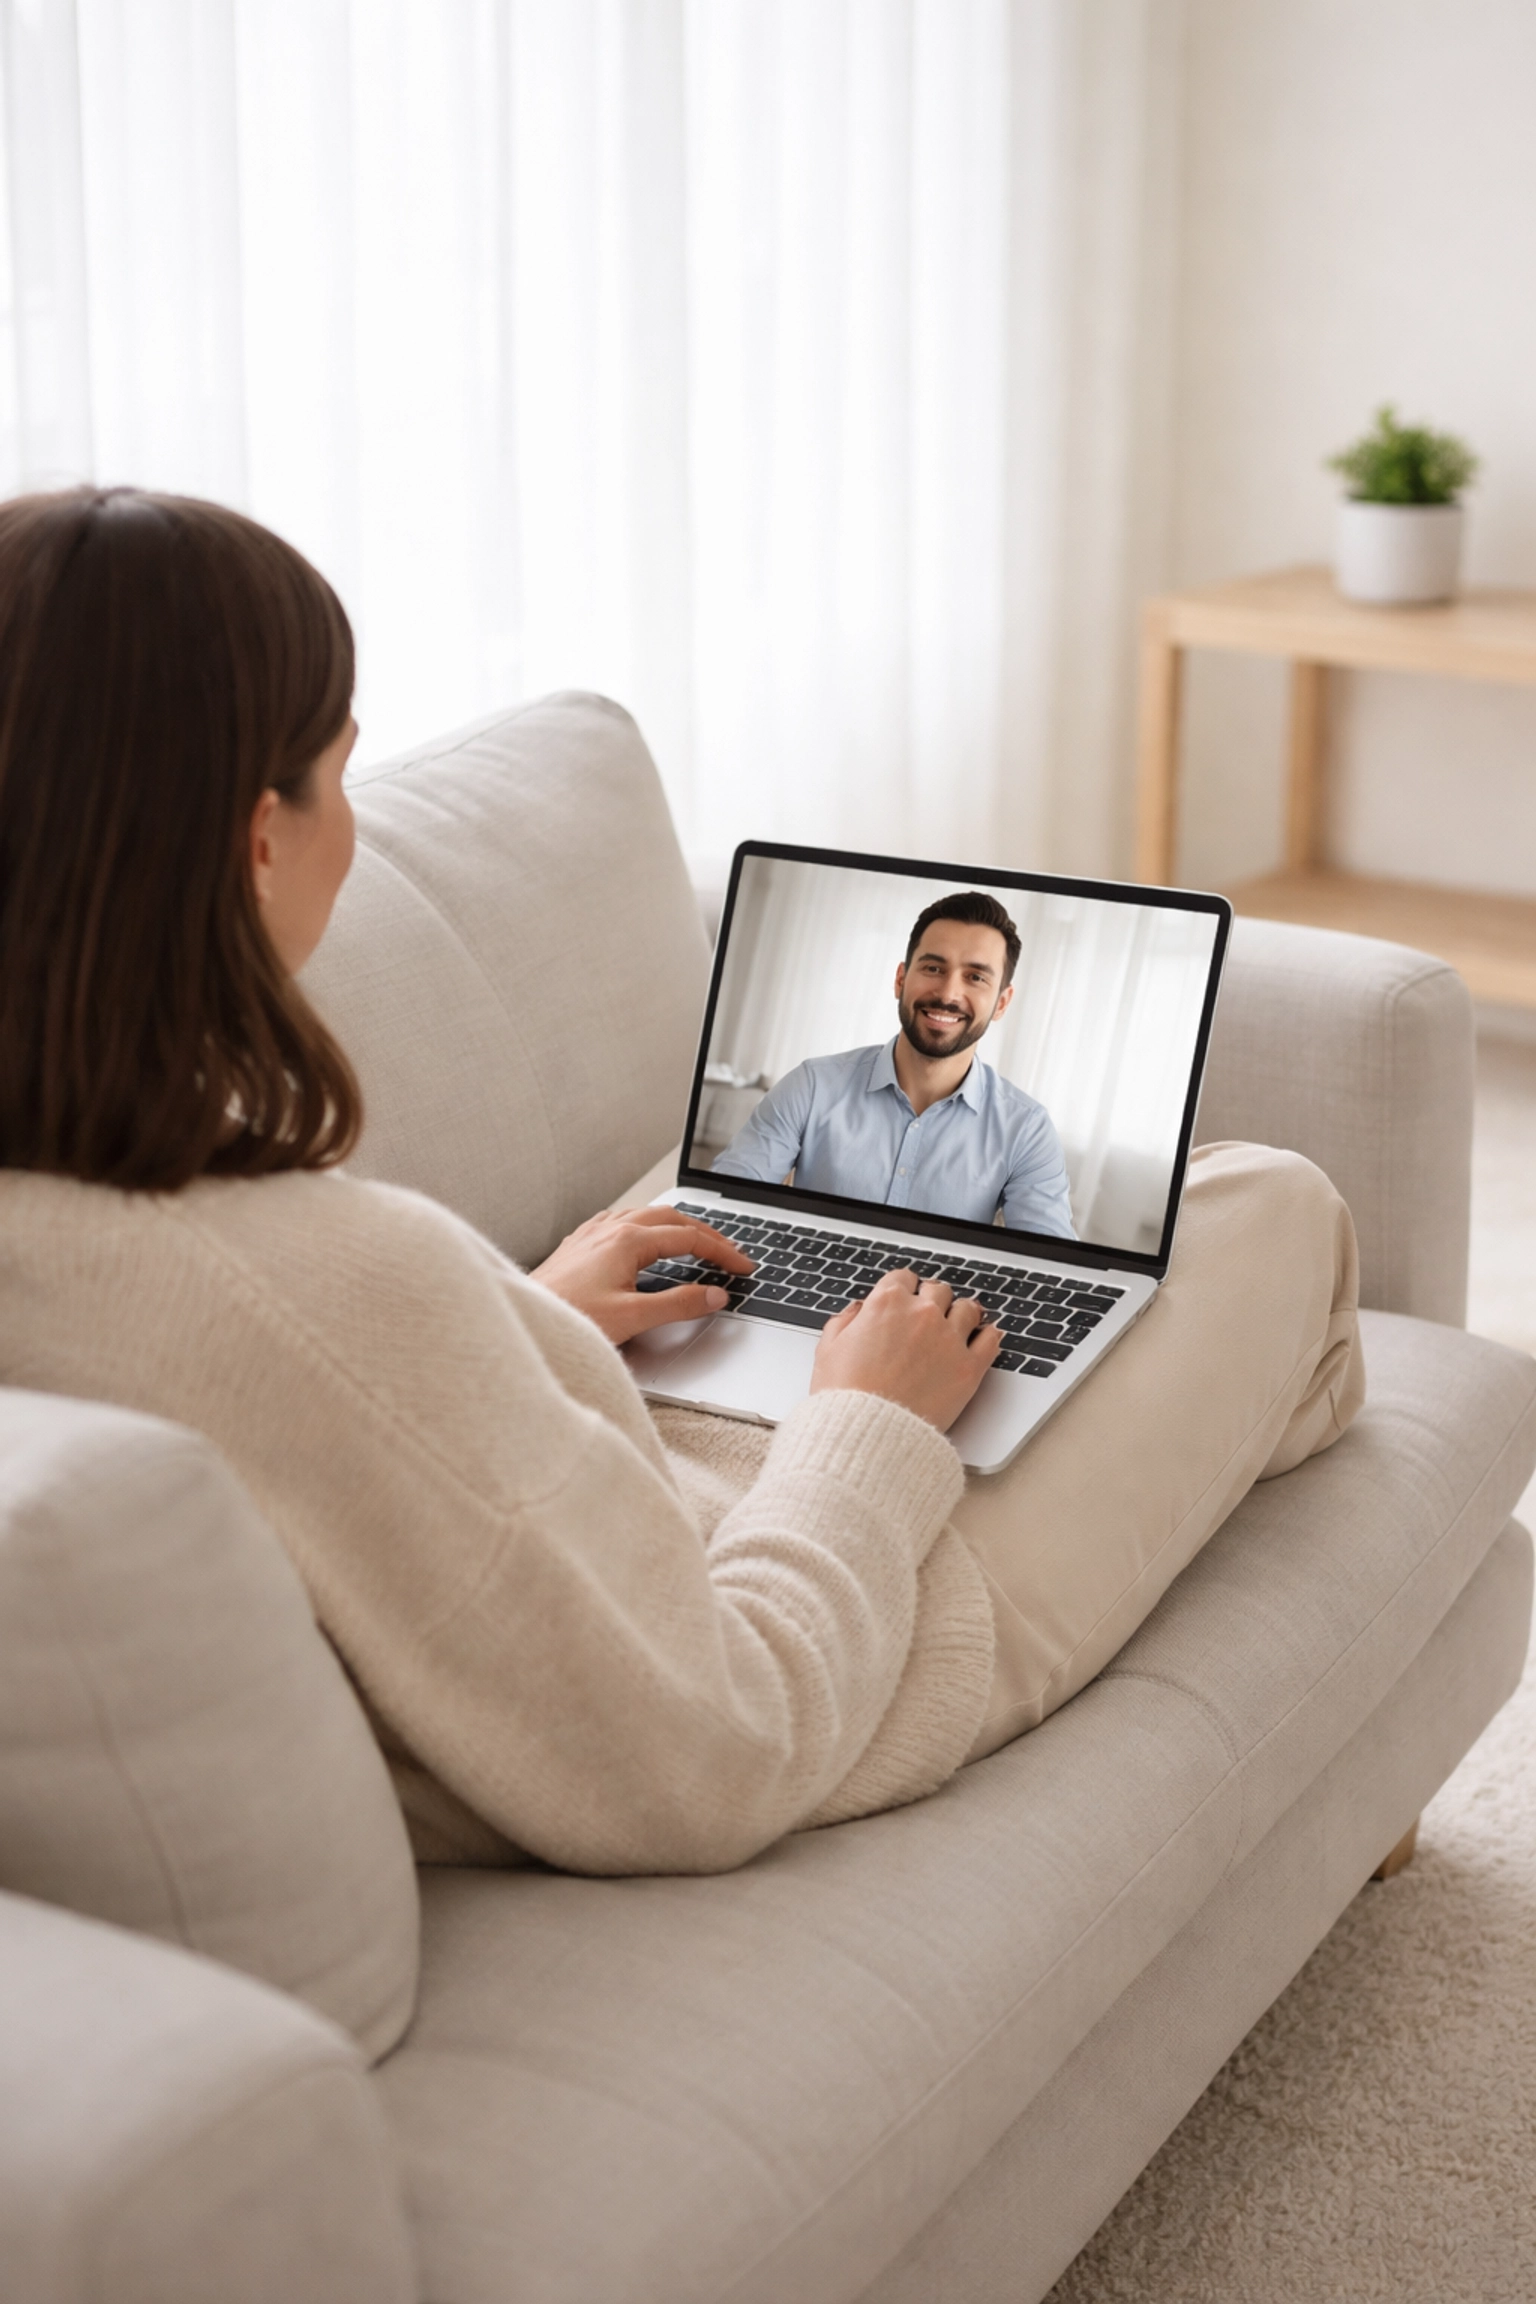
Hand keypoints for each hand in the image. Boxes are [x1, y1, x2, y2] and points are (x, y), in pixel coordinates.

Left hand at [529, 1206, 753, 1345]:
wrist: (525, 1318)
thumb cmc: (568, 1317)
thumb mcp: (632, 1317)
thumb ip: (679, 1305)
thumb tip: (715, 1295)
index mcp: (627, 1240)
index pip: (689, 1237)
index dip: (722, 1251)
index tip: (743, 1266)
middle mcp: (609, 1229)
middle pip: (671, 1218)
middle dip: (705, 1233)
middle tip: (729, 1251)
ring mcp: (592, 1235)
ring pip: (645, 1216)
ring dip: (676, 1226)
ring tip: (695, 1241)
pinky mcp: (579, 1245)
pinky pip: (621, 1223)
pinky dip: (646, 1228)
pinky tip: (643, 1239)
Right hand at [810, 1270, 1001, 1431]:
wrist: (867, 1434)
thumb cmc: (845, 1397)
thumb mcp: (828, 1350)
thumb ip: (845, 1321)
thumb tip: (858, 1311)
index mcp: (886, 1303)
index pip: (903, 1278)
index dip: (903, 1290)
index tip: (905, 1299)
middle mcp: (922, 1314)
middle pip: (938, 1291)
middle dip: (932, 1301)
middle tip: (928, 1318)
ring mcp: (949, 1339)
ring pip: (968, 1309)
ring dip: (961, 1316)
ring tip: (956, 1328)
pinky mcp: (969, 1367)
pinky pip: (991, 1339)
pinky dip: (988, 1336)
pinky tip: (982, 1339)